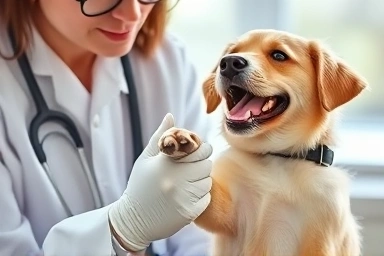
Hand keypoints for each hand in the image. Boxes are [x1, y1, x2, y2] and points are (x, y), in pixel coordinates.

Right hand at [108, 113, 212, 251]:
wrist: (134, 220)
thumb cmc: (140, 186)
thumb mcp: (146, 159)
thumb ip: (160, 137)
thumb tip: (171, 116)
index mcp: (166, 163)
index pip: (200, 150)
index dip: (201, 149)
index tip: (196, 152)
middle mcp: (177, 179)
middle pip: (207, 165)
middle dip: (201, 165)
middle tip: (190, 169)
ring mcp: (184, 197)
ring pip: (208, 182)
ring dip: (200, 181)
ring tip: (185, 184)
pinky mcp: (189, 212)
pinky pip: (206, 198)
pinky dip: (199, 197)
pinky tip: (185, 197)